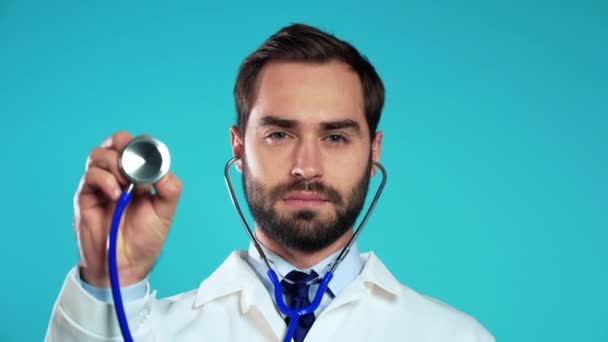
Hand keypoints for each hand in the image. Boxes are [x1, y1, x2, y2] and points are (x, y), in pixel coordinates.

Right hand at [74, 131, 181, 286]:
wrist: (127, 264)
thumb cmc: (145, 238)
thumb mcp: (166, 211)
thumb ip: (169, 188)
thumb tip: (163, 170)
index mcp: (140, 176)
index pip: (136, 147)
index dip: (140, 144)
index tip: (148, 152)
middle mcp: (119, 175)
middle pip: (114, 143)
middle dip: (122, 144)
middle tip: (132, 161)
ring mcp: (101, 184)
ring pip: (98, 155)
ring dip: (114, 163)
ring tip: (126, 184)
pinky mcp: (86, 196)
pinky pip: (90, 176)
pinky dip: (105, 180)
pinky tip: (116, 194)